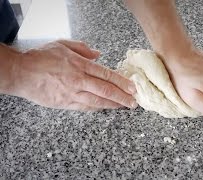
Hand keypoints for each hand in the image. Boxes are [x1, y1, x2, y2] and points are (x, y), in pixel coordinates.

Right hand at [10, 40, 136, 110]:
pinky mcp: (65, 103)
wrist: (21, 73)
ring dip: (113, 105)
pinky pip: (85, 107)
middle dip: (122, 97)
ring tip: (124, 106)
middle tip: (134, 102)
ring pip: (98, 101)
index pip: (106, 74)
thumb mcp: (62, 45)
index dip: (122, 82)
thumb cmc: (40, 58)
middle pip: (106, 90)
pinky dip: (97, 108)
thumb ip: (82, 49)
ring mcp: (72, 94)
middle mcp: (79, 80)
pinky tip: (105, 108)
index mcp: (79, 65)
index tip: (132, 87)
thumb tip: (98, 54)